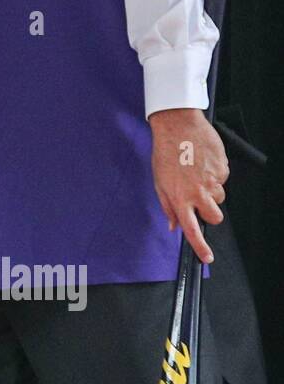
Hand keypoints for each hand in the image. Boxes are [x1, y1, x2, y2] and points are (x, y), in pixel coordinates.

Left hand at [149, 107, 228, 264]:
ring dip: (212, 191)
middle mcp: (198, 192)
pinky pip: (223, 179)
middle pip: (215, 217)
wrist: (178, 126)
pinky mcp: (223, 169)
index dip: (200, 247)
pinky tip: (203, 162)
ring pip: (220, 198)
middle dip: (211, 213)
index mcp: (179, 197)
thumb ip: (168, 205)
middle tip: (201, 199)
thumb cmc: (165, 152)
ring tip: (197, 173)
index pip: (191, 229)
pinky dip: (215, 174)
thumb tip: (173, 225)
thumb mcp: (159, 181)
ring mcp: (212, 181)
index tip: (207, 258)